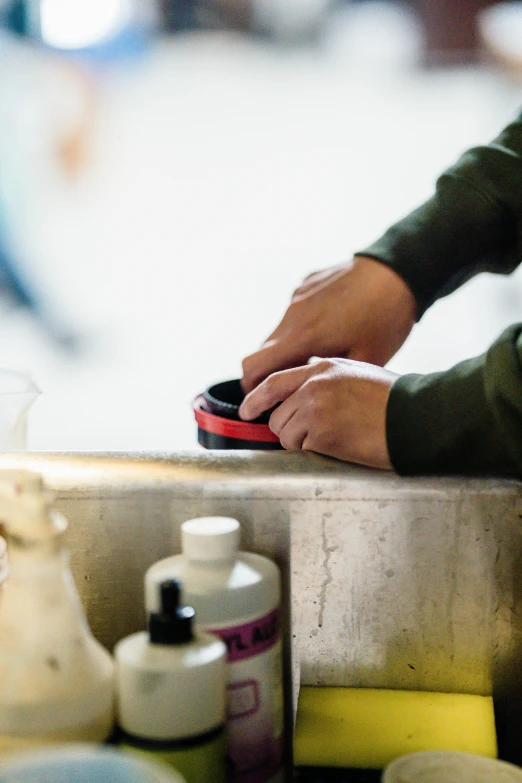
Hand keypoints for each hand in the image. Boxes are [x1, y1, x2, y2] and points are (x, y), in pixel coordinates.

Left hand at [239, 358, 397, 469]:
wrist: (416, 418)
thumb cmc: (395, 400)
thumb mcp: (357, 374)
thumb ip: (328, 380)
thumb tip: (305, 395)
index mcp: (323, 368)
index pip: (275, 382)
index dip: (256, 398)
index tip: (246, 411)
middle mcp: (314, 386)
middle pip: (277, 415)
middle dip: (290, 430)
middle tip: (318, 435)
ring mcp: (315, 408)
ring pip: (286, 435)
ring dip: (304, 443)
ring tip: (336, 438)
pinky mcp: (322, 433)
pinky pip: (303, 449)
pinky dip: (318, 453)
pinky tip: (343, 445)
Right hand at [241, 256, 415, 392]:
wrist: (400, 268)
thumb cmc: (387, 318)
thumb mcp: (366, 360)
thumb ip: (331, 381)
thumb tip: (312, 401)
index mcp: (304, 336)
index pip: (253, 367)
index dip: (252, 388)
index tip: (264, 402)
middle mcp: (293, 314)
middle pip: (262, 351)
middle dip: (270, 373)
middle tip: (293, 389)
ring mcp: (298, 297)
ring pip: (279, 332)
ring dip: (288, 350)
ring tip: (318, 359)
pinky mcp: (307, 285)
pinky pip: (295, 312)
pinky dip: (302, 328)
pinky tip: (332, 329)